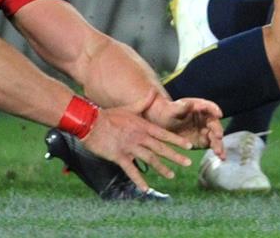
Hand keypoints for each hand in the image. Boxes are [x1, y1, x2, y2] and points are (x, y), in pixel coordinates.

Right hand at [80, 106, 196, 192]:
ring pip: (149, 159)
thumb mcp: (128, 108)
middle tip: (188, 163)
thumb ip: (142, 103)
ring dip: (161, 168)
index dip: (177, 140)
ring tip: (171, 175)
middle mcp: (139, 137)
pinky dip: (138, 179)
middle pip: (160, 147)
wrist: (90, 122)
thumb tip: (153, 92)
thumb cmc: (109, 115)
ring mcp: (129, 147)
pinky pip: (131, 170)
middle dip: (175, 156)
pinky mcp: (119, 156)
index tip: (189, 146)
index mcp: (142, 126)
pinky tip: (145, 188)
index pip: (163, 134)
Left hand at [137, 90, 224, 155]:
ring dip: (219, 143)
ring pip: (215, 136)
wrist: (163, 124)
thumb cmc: (167, 113)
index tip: (218, 114)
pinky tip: (221, 157)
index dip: (214, 110)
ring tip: (220, 152)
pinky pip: (212, 145)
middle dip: (217, 130)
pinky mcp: (204, 140)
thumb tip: (189, 103)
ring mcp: (205, 130)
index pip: (209, 106)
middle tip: (218, 137)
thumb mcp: (172, 110)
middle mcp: (205, 118)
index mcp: (198, 106)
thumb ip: (180, 107)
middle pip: (214, 123)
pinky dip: (218, 150)